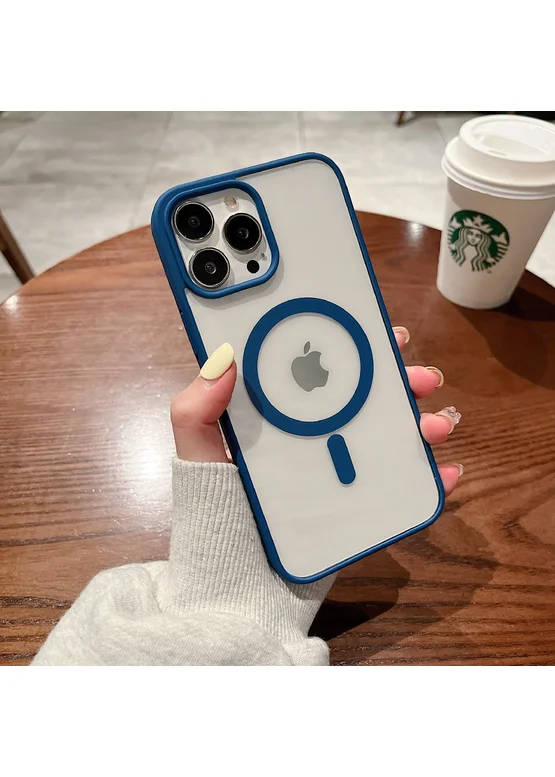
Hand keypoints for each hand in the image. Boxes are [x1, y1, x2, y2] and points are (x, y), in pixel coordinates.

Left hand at [171, 330, 461, 494]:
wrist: (238, 589)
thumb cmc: (215, 515)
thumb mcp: (199, 457)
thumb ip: (197, 410)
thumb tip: (225, 354)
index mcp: (279, 419)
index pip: (319, 371)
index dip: (354, 348)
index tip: (384, 334)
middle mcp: (313, 439)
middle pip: (365, 399)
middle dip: (400, 382)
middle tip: (422, 378)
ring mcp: (338, 473)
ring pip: (389, 437)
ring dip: (421, 424)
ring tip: (436, 425)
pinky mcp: (357, 506)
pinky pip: (400, 486)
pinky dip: (429, 476)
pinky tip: (447, 469)